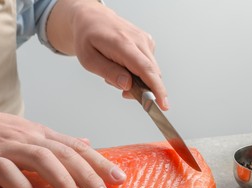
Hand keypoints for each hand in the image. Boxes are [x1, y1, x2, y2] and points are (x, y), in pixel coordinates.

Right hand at [0, 95, 125, 187]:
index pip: (76, 146)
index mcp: (39, 133)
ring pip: (42, 160)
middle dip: (89, 175)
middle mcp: (28, 137)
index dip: (99, 162)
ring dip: (62, 182)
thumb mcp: (27, 132)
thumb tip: (85, 142)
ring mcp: (7, 146)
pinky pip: (5, 171)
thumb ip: (56, 141)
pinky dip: (21, 186)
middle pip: (65, 154)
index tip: (119, 177)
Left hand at [47, 0, 168, 110]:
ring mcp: (145, 40)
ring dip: (138, 81)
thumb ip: (109, 72)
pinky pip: (149, 66)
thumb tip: (127, 85)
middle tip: (124, 93)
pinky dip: (139, 73)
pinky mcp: (148, 43)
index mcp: (122, 44)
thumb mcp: (89, 60)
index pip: (145, 69)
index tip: (163, 104)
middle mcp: (138, 40)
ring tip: (117, 74)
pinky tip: (124, 67)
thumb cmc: (88, 38)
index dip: (156, 89)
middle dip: (143, 90)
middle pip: (152, 73)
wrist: (92, 19)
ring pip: (151, 72)